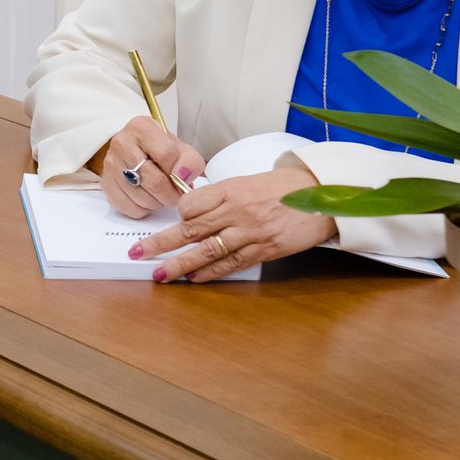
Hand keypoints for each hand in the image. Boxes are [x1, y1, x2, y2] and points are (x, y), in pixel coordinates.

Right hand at [91, 116, 205, 218]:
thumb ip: (189, 161)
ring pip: (141, 198)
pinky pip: (128, 207)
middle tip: (176, 196)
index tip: (183, 181)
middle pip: (153, 181)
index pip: (166, 155)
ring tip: (161, 195)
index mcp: (142, 128)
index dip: (179, 174)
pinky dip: (143, 209)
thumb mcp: (180, 148)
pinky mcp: (105, 183)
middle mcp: (122, 143)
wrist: (135, 150)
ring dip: (157, 203)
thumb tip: (182, 178)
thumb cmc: (159, 150)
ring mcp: (110, 164)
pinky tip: (146, 199)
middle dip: (170, 195)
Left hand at [130, 167, 335, 281]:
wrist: (321, 194)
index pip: (191, 203)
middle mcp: (237, 210)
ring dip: (180, 264)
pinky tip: (194, 278)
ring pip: (207, 250)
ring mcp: (251, 231)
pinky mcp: (265, 249)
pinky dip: (211, 272)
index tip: (170, 221)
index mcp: (231, 188)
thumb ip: (221, 196)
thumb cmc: (282, 187)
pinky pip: (231, 263)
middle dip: (161, 243)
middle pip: (191, 228)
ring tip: (160, 274)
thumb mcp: (247, 181)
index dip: (177, 215)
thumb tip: (193, 210)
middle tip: (138, 254)